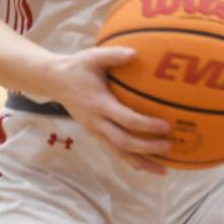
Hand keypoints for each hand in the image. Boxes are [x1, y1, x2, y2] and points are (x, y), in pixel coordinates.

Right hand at [51, 47, 171, 174]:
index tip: (166, 125)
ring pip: (118, 153)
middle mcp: (96, 122)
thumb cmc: (77, 67)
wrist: (54, 81)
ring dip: (141, 162)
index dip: (145, 125)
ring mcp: (94, 130)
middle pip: (123, 143)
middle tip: (169, 147)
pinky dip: (131, 159)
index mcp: (98, 104)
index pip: (125, 119)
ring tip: (162, 171)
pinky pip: (114, 151)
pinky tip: (146, 165)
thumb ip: (112, 55)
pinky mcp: (95, 133)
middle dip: (147, 148)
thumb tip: (135, 52)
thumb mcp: (92, 56)